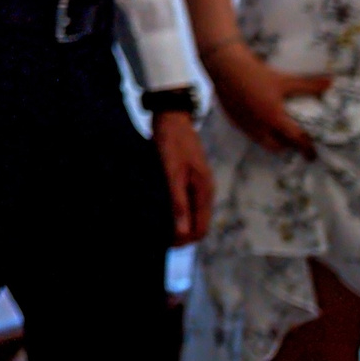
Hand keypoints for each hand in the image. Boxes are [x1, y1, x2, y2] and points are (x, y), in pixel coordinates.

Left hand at [154, 111, 215, 244]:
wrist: (171, 117)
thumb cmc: (171, 142)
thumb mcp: (172, 173)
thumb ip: (178, 202)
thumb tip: (182, 232)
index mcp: (204, 192)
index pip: (201, 229)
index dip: (184, 240)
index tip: (164, 244)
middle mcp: (204, 191)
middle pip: (197, 223)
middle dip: (180, 234)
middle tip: (156, 237)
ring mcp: (197, 184)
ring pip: (191, 213)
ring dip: (176, 222)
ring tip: (155, 225)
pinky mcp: (188, 177)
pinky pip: (185, 201)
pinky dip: (174, 209)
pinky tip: (158, 208)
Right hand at [202, 41, 329, 156]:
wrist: (224, 67)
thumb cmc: (256, 74)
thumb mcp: (284, 80)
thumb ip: (308, 85)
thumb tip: (331, 83)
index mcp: (274, 119)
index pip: (295, 140)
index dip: (306, 149)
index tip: (312, 155)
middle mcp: (259, 127)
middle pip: (276, 146)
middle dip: (286, 145)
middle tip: (293, 137)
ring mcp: (244, 124)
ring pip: (260, 141)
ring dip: (271, 139)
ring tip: (276, 128)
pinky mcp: (232, 119)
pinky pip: (248, 132)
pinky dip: (257, 130)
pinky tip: (257, 116)